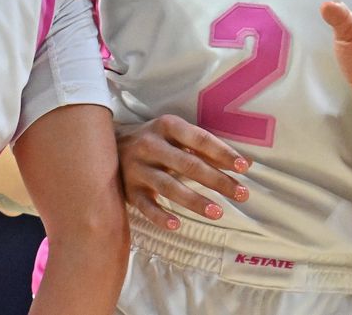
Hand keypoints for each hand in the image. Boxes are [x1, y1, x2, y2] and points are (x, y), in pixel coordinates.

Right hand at [115, 115, 250, 230]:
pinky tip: (176, 225)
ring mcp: (137, 168)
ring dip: (194, 200)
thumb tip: (245, 164)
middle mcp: (150, 145)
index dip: (223, 153)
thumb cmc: (154, 140)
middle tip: (242, 194)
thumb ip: (204, 148)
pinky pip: (145, 205)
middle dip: (217, 180)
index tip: (244, 167)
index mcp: (167, 126)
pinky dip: (160, 216)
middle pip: (188, 164)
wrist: (106, 145)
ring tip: (217, 212)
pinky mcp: (128, 190)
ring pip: (168, 186)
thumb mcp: (174, 134)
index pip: (199, 139)